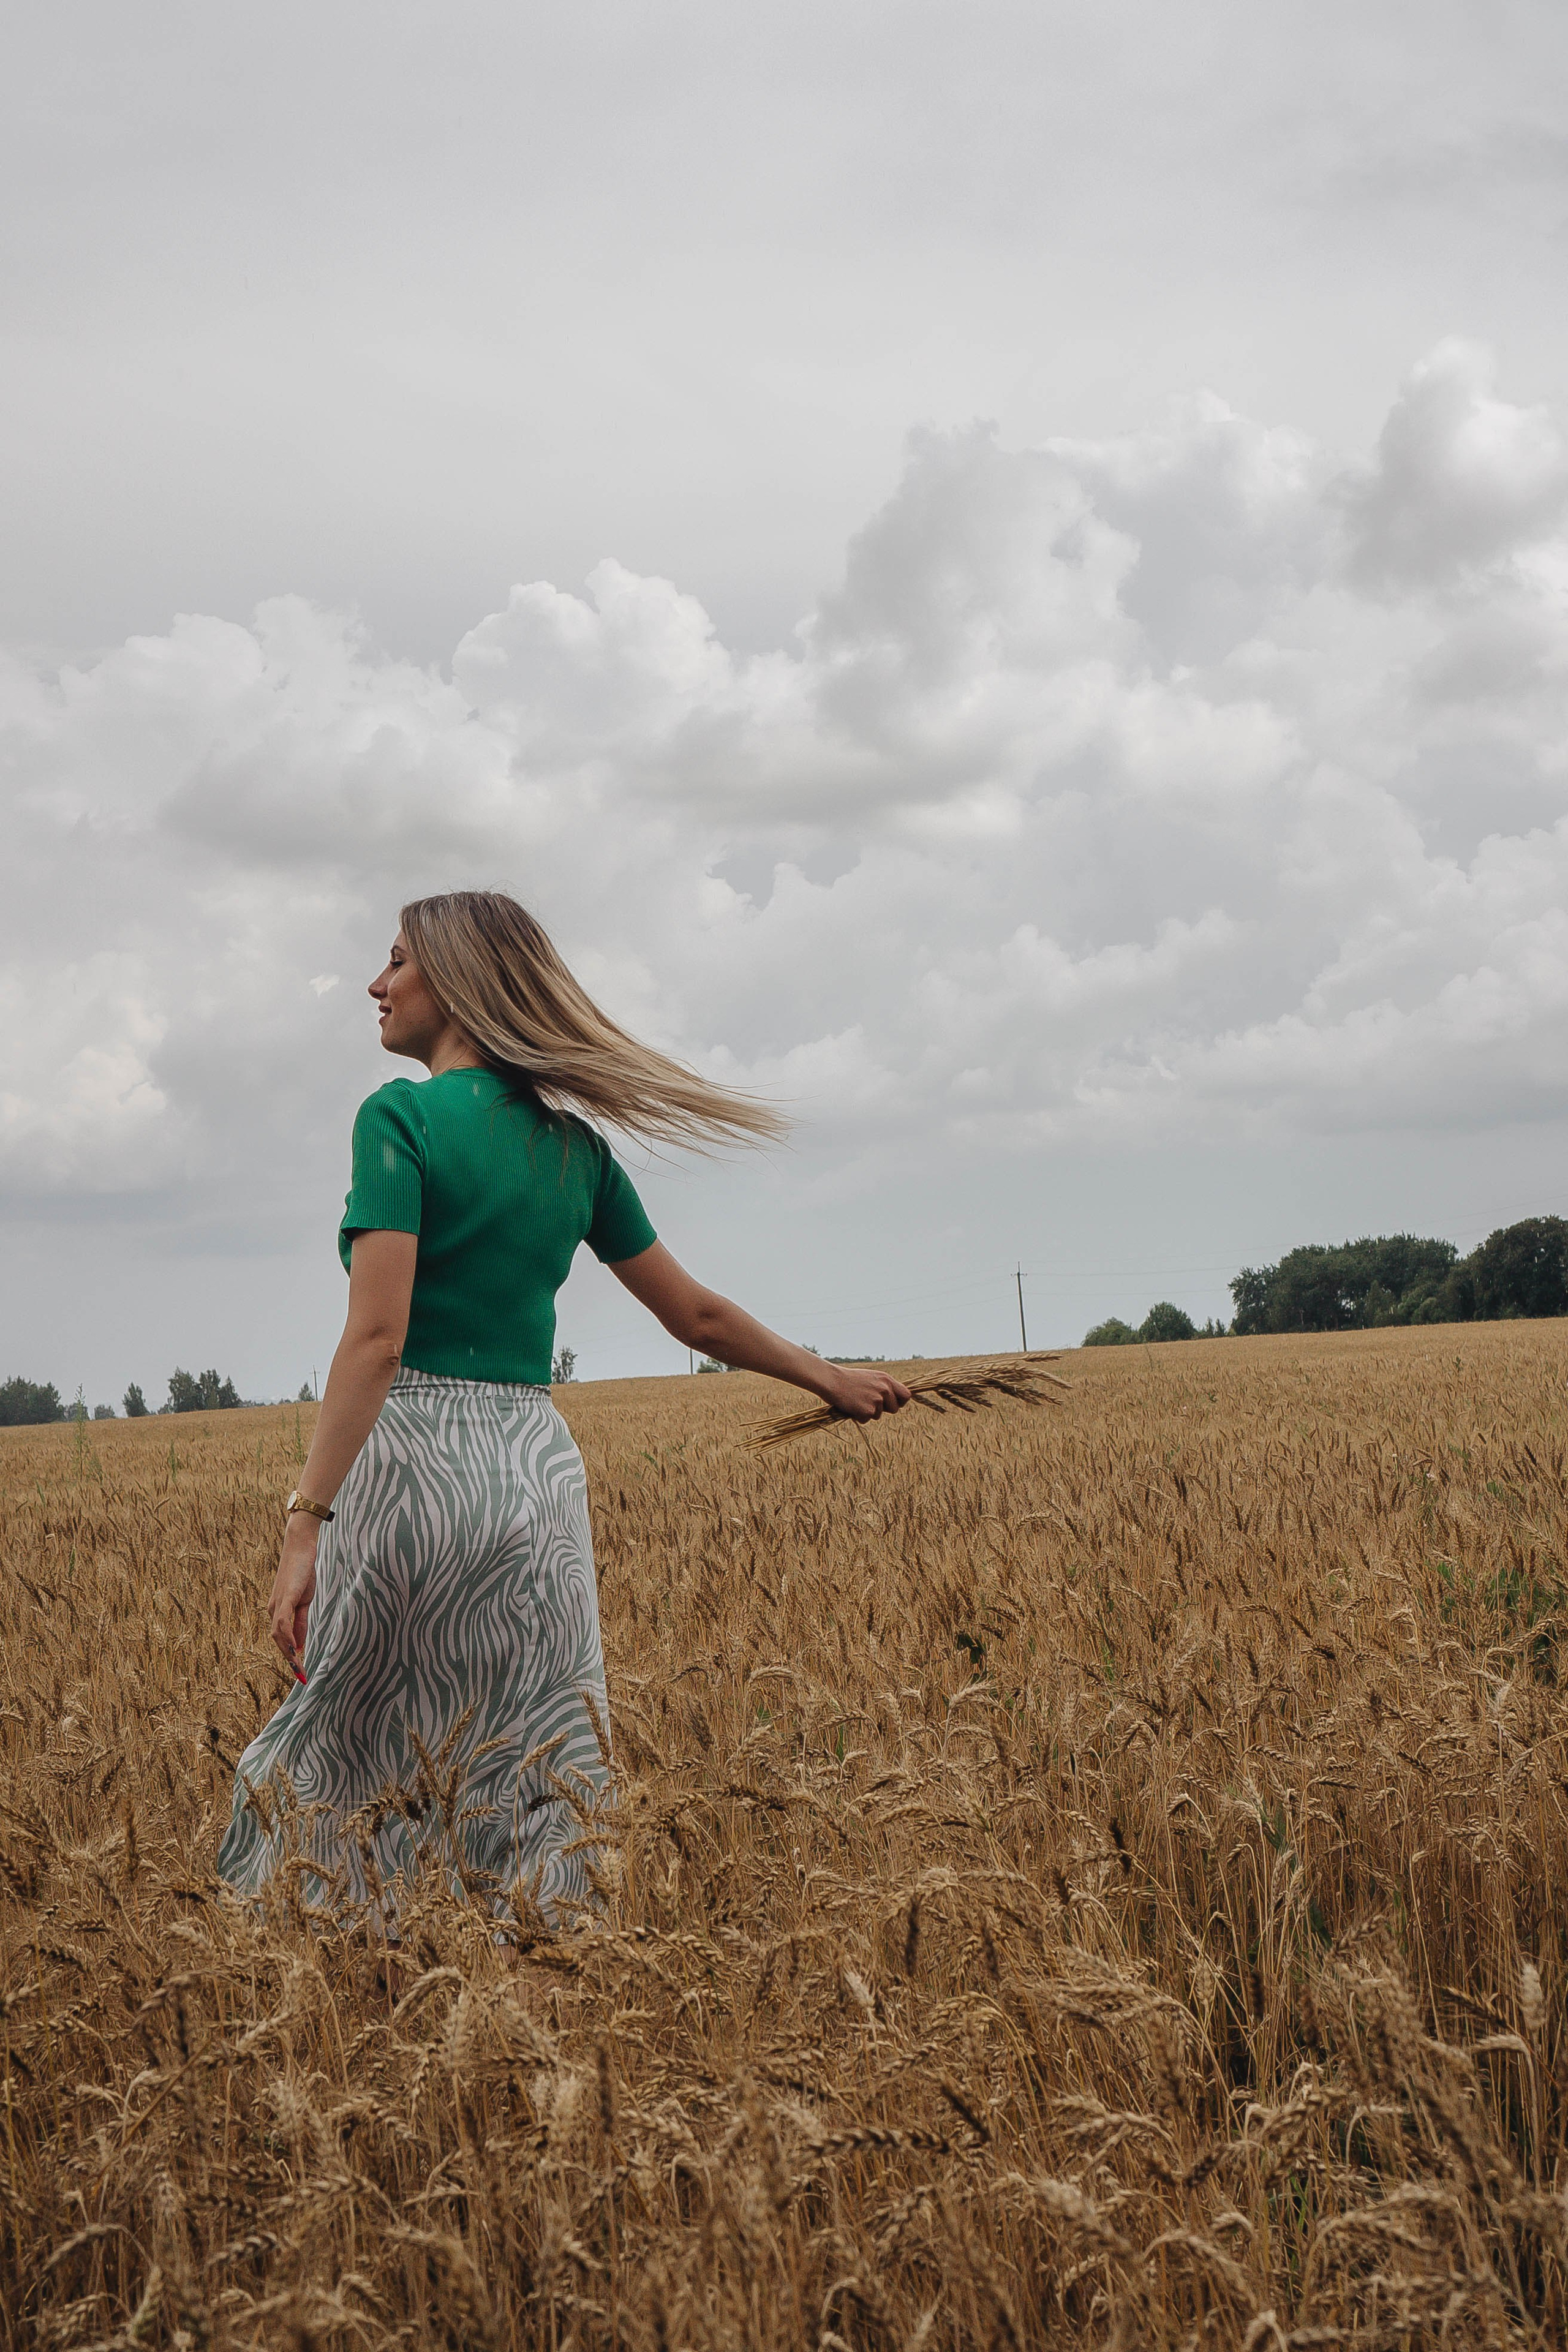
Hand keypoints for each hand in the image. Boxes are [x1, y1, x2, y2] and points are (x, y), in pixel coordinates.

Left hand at [268, 1515, 320, 1670]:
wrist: (301, 1546)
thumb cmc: (303, 1571)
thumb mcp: (304, 1600)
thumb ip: (300, 1622)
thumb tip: (298, 1644)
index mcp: (278, 1610)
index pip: (281, 1638)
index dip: (289, 1656)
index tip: (300, 1671)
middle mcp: (273, 1609)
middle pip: (277, 1640)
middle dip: (288, 1660)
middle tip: (301, 1676)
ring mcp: (278, 1603)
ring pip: (277, 1634)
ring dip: (287, 1653)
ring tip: (298, 1667)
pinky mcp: (286, 1596)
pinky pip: (282, 1621)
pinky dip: (286, 1636)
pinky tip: (294, 1647)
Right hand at [824, 1364, 912, 1422]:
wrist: (831, 1380)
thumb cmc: (848, 1379)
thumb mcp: (870, 1377)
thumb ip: (883, 1386)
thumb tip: (892, 1399)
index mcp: (886, 1379)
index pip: (906, 1395)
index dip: (900, 1402)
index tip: (892, 1404)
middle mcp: (885, 1389)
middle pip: (894, 1409)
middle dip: (883, 1410)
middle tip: (868, 1403)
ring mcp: (877, 1400)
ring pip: (878, 1415)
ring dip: (867, 1412)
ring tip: (856, 1401)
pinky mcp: (868, 1410)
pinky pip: (866, 1420)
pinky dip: (858, 1416)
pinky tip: (851, 1406)